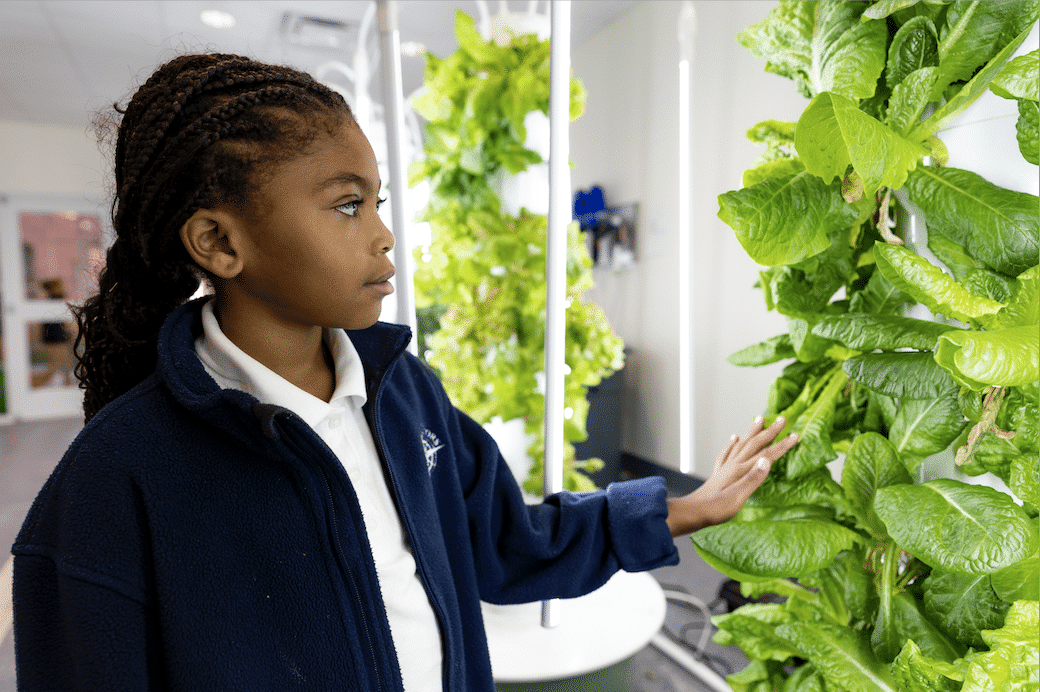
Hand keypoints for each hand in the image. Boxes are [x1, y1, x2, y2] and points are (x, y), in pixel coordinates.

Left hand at [665, 416, 797, 535]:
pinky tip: (734, 438)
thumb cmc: (717, 509)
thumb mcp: (738, 497)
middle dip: (770, 431)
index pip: (766, 454)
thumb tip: (766, 460)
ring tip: (759, 419)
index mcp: (740, 470)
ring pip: (741, 444)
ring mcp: (725, 468)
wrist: (694, 512)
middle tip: (781, 419)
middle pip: (754, 444)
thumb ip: (752, 479)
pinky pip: (727, 453)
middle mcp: (733, 465)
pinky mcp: (719, 473)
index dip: (782, 445)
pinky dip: (732, 444)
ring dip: (752, 432)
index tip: (796, 434)